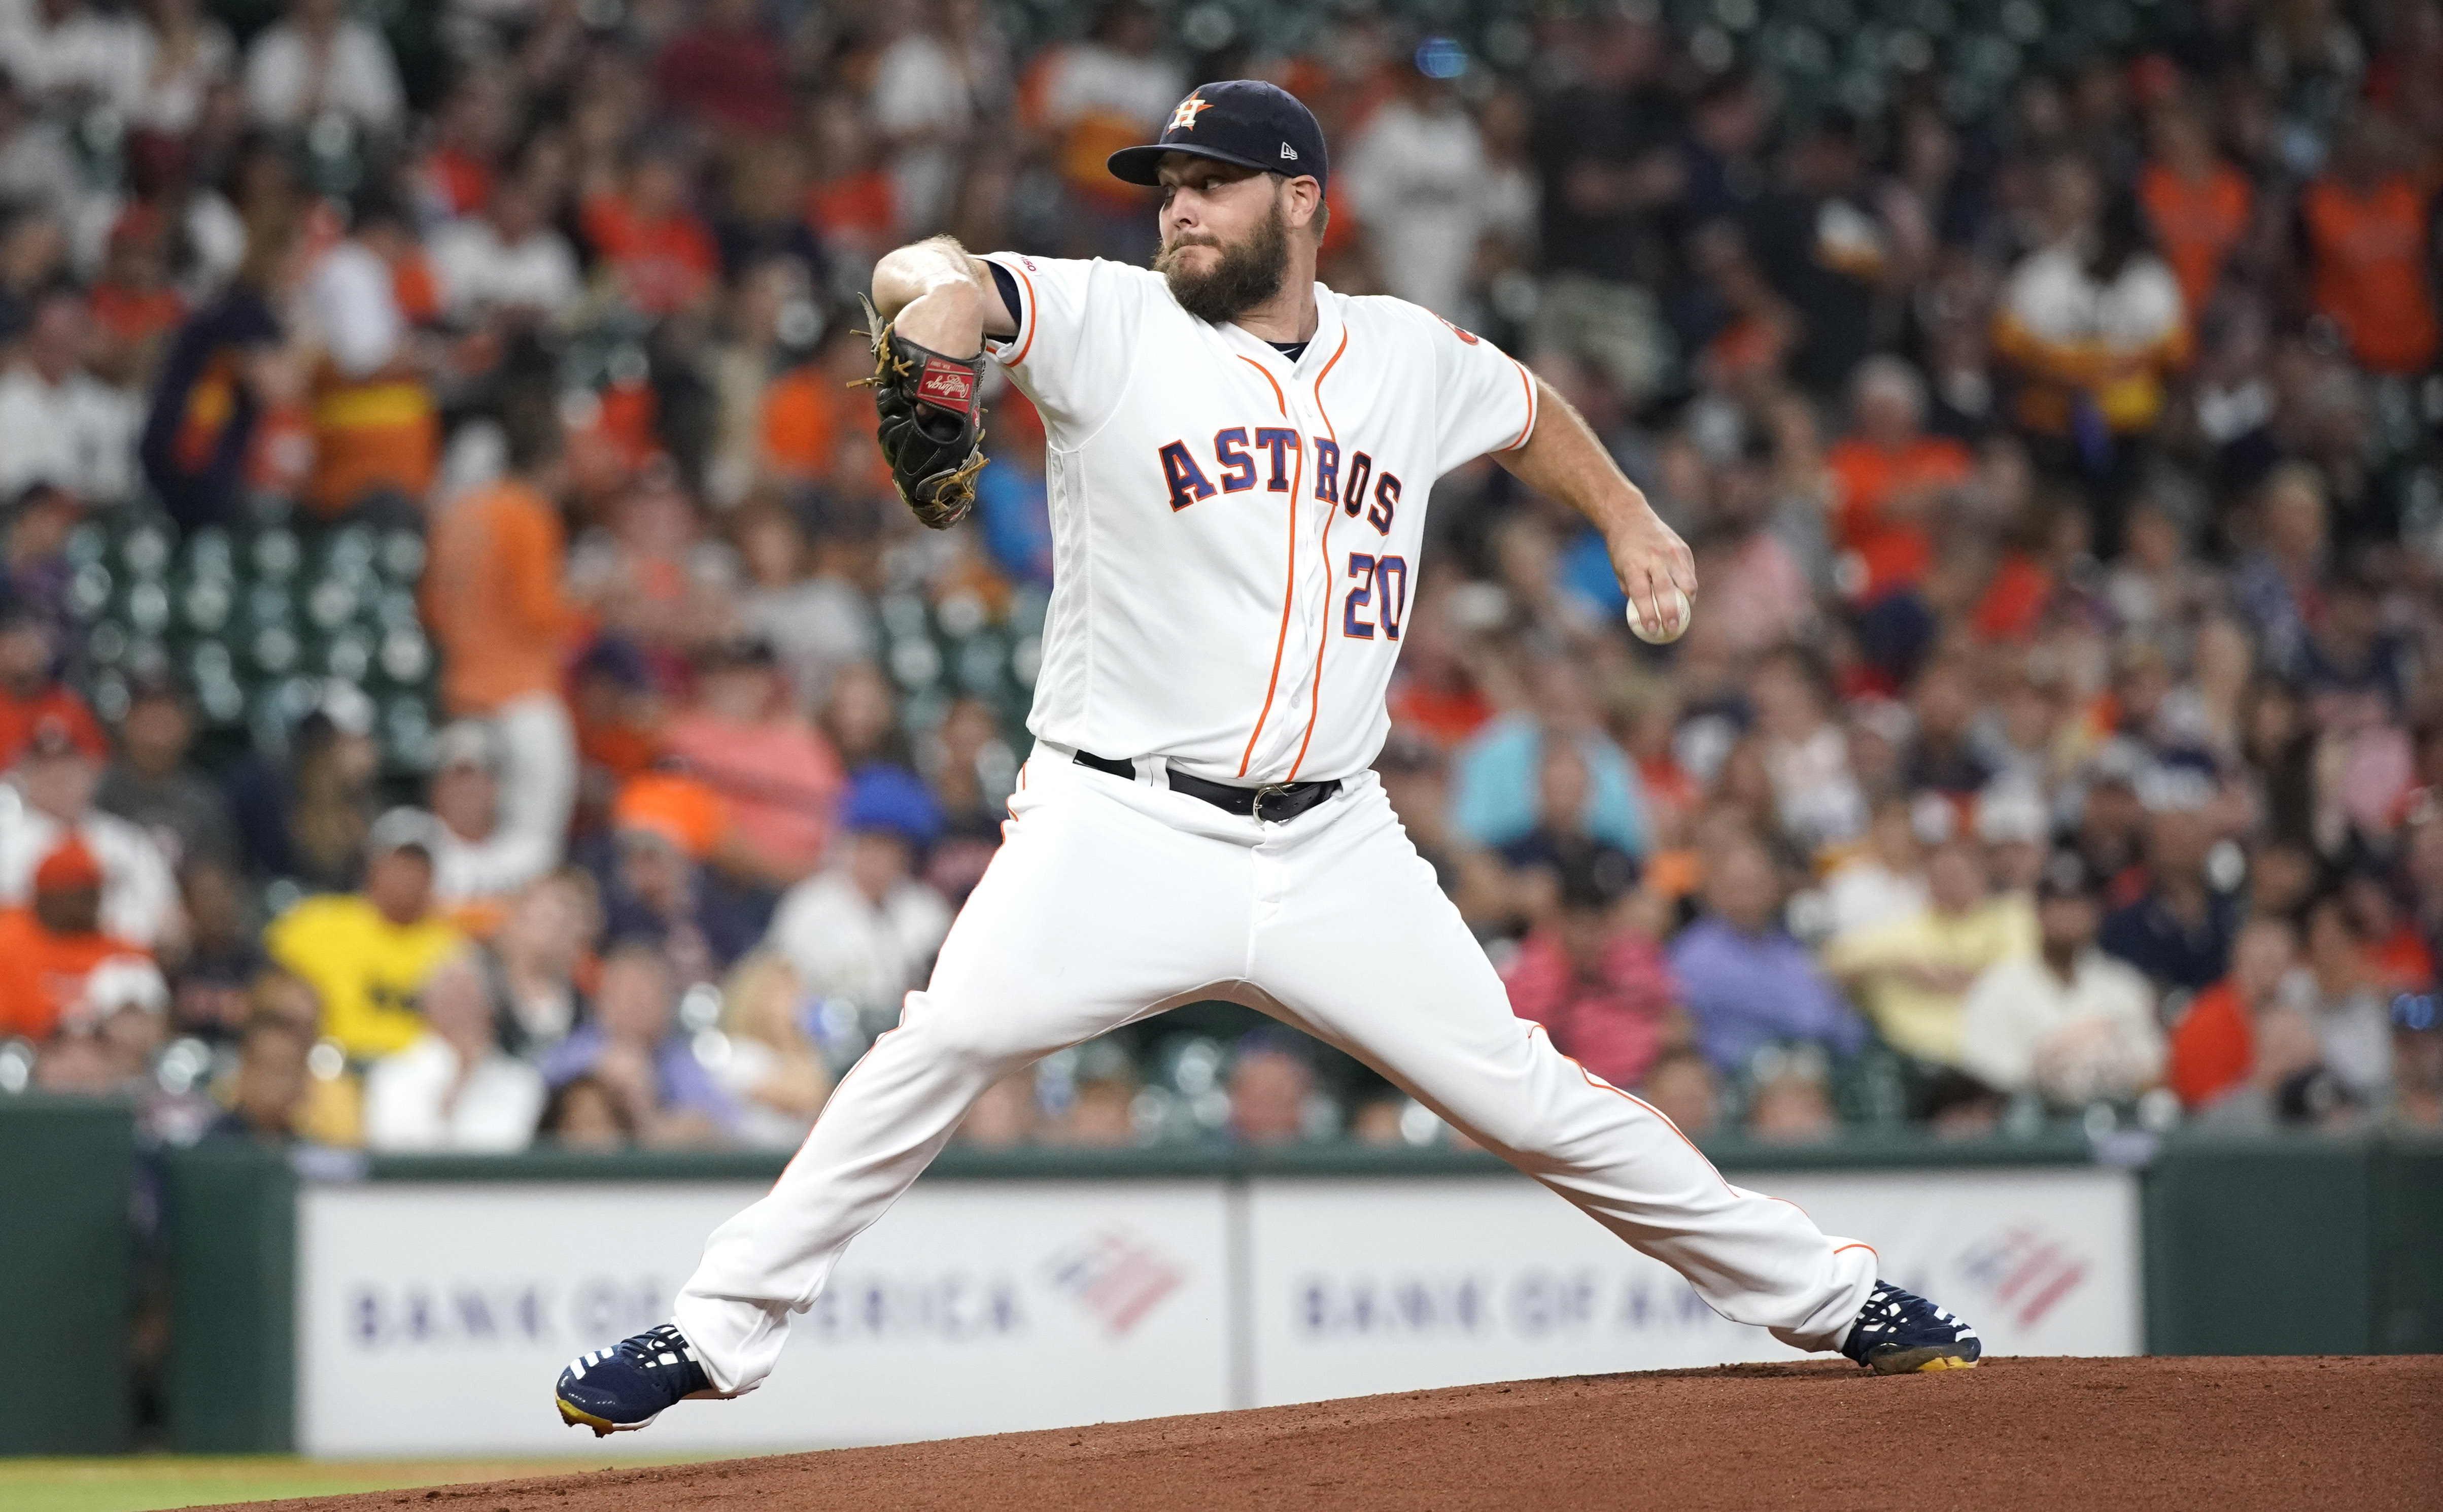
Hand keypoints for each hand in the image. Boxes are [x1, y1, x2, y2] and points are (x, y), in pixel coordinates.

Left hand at [1607, 502, 1697, 640]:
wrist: (1631, 518)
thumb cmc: (1623, 551)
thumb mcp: (1620, 570)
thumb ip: (1632, 591)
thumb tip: (1643, 615)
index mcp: (1634, 565)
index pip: (1642, 594)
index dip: (1648, 613)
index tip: (1652, 629)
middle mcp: (1654, 558)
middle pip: (1666, 590)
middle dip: (1670, 612)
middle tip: (1672, 628)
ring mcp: (1671, 552)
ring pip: (1686, 581)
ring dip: (1687, 601)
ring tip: (1685, 614)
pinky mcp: (1682, 548)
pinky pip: (1689, 573)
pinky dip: (1688, 586)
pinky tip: (1685, 596)